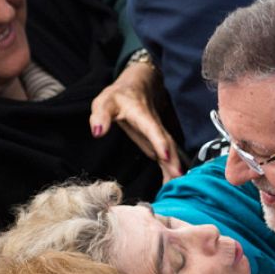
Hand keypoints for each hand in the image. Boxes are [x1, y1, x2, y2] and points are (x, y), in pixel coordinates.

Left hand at [91, 61, 181, 182]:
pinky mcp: (156, 140)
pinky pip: (165, 154)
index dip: (159, 143)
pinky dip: (169, 168)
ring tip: (176, 186)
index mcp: (141, 115)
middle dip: (173, 161)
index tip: (165, 157)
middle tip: (177, 180)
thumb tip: (97, 132)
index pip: (152, 129)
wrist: (135, 86)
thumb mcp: (105, 101)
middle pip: (167, 143)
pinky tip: (169, 181)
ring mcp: (157, 133)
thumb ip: (100, 116)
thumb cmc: (119, 95)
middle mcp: (154, 125)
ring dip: (173, 167)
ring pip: (170, 150)